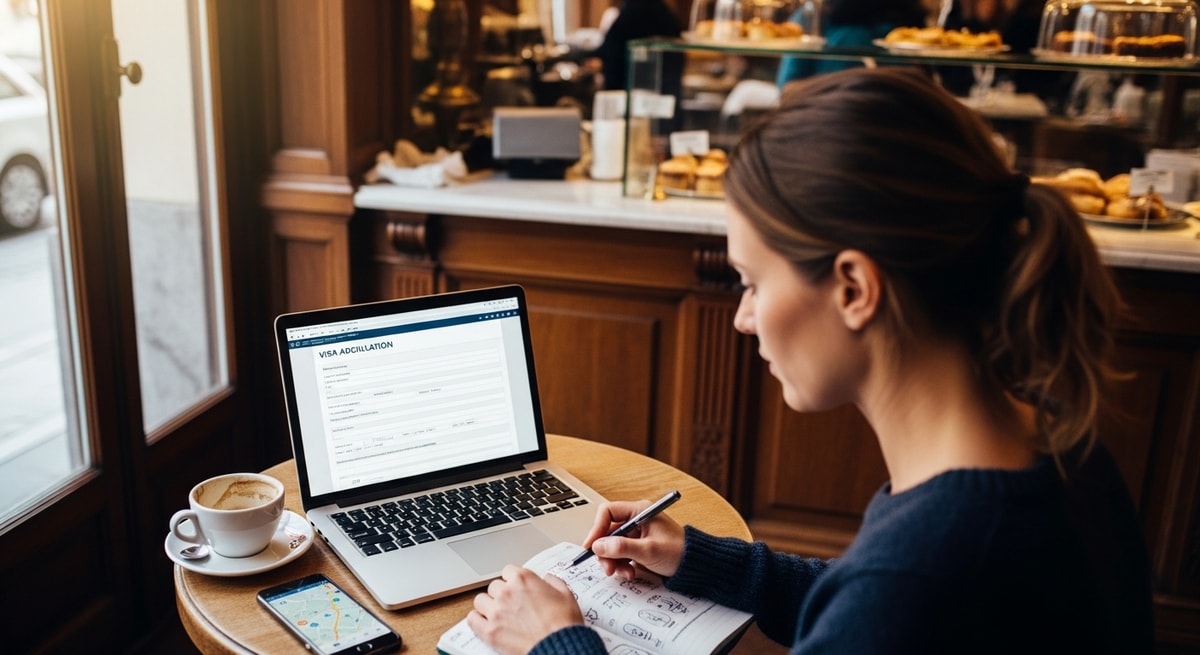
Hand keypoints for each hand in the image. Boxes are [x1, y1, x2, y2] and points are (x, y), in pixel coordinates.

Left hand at [467, 564, 582, 654]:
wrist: (559, 647)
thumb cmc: (563, 624)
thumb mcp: (566, 595)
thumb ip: (554, 582)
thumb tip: (548, 579)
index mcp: (524, 579)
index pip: (508, 571)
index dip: (513, 580)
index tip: (516, 586)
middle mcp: (507, 592)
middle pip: (494, 585)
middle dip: (502, 593)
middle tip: (510, 603)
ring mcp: (496, 612)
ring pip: (480, 600)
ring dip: (487, 605)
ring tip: (496, 613)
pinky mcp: (490, 631)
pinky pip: (472, 619)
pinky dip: (476, 620)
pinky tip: (483, 622)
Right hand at [583, 500, 685, 579]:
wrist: (695, 565)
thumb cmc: (679, 552)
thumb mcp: (648, 551)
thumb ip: (622, 547)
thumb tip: (598, 546)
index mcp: (639, 511)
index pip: (608, 512)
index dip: (597, 528)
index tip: (591, 546)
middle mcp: (636, 519)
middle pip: (608, 531)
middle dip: (605, 551)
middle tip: (607, 568)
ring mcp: (636, 534)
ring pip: (612, 545)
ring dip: (613, 561)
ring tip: (624, 573)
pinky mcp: (637, 546)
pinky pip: (620, 554)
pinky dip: (621, 565)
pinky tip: (630, 573)